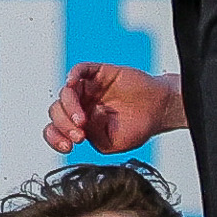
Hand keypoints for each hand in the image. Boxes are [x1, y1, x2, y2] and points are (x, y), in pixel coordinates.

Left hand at [44, 63, 185, 155]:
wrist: (161, 109)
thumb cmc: (139, 126)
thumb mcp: (110, 144)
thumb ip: (91, 140)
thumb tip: (76, 131)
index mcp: (80, 123)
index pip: (56, 129)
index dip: (56, 138)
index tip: (68, 146)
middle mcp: (81, 104)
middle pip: (56, 111)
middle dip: (64, 125)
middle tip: (80, 135)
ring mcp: (89, 88)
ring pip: (66, 92)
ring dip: (68, 107)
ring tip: (82, 120)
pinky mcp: (100, 73)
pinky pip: (80, 70)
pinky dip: (73, 74)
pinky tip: (73, 83)